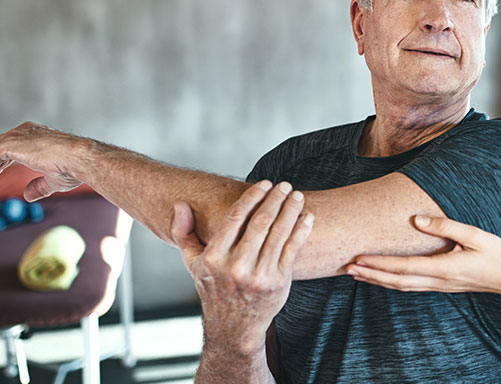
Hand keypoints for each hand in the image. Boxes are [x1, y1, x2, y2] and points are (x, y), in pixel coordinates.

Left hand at [0, 122, 84, 199]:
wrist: (79, 159)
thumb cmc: (73, 166)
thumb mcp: (53, 180)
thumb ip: (39, 185)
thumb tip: (28, 196)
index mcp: (38, 136)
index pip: (14, 146)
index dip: (5, 160)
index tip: (2, 170)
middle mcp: (27, 132)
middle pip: (2, 145)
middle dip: (0, 162)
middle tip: (0, 171)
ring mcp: (17, 136)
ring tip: (0, 173)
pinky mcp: (9, 144)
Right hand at [171, 180, 313, 357]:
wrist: (233, 328)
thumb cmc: (214, 289)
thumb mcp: (192, 264)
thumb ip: (184, 233)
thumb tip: (181, 205)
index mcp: (214, 257)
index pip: (236, 216)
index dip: (253, 196)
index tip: (264, 184)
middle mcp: (236, 266)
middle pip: (261, 221)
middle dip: (276, 199)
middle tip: (285, 185)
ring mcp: (259, 275)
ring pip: (279, 233)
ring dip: (291, 210)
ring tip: (298, 196)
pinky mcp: (278, 282)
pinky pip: (292, 249)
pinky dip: (301, 231)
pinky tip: (306, 217)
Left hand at [346, 215, 500, 298]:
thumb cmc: (496, 255)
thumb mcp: (475, 235)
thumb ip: (445, 226)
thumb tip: (416, 220)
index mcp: (444, 268)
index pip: (404, 267)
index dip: (379, 264)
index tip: (359, 259)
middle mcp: (437, 281)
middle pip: (397, 281)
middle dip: (371, 275)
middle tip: (346, 268)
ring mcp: (438, 286)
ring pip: (401, 286)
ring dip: (378, 280)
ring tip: (357, 273)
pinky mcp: (441, 285)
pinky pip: (410, 286)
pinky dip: (391, 282)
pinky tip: (382, 278)